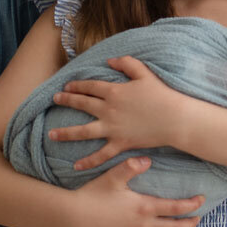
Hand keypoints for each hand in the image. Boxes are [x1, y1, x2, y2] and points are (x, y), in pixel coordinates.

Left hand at [49, 56, 184, 171]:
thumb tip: (109, 60)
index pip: (90, 87)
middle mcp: (109, 110)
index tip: (67, 86)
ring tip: (51, 134)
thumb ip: (126, 63)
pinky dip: (88, 161)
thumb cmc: (161, 94)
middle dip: (66, 101)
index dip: (77, 85)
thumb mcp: (145, 73)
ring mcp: (113, 128)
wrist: (174, 118)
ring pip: (84, 132)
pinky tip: (76, 166)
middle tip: (54, 100)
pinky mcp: (120, 143)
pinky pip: (101, 154)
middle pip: (82, 105)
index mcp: (114, 91)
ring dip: (66, 133)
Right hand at [72, 158, 202, 226]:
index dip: (192, 205)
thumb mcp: (113, 176)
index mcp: (144, 207)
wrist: (74, 217)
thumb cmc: (94, 194)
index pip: (175, 209)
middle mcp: (142, 226)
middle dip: (189, 225)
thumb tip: (148, 159)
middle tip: (198, 219)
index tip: (202, 201)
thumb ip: (132, 166)